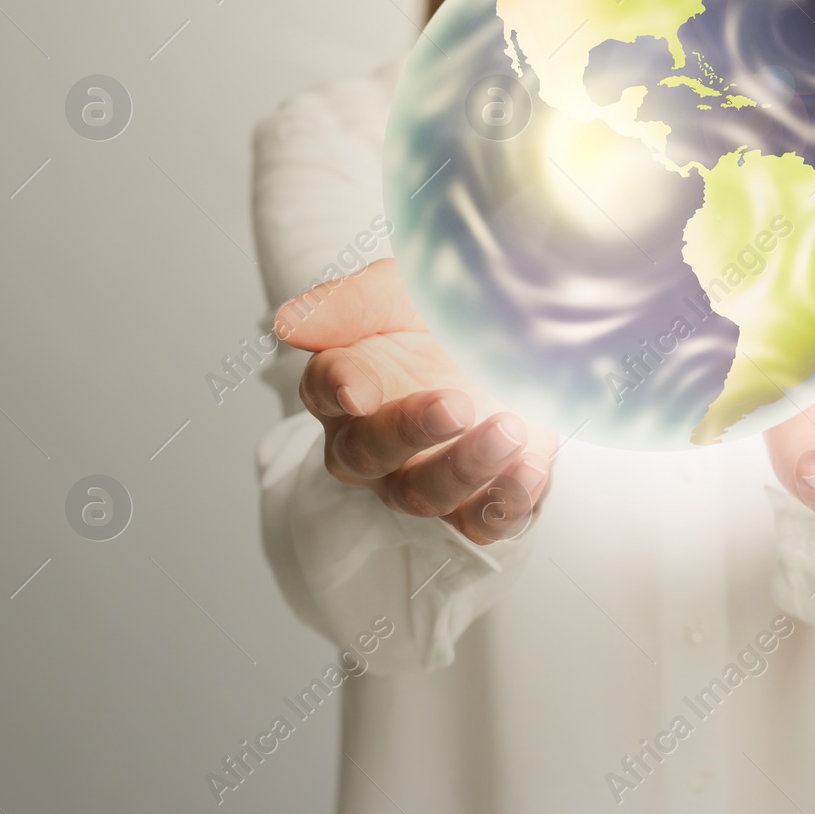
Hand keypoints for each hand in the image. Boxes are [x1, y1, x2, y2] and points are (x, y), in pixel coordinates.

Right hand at [275, 259, 556, 543]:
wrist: (523, 334)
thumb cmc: (447, 313)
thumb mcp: (401, 290)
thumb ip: (348, 304)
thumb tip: (286, 323)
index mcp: (348, 383)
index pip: (324, 389)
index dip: (338, 389)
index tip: (359, 389)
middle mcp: (374, 440)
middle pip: (367, 453)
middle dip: (408, 432)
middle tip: (455, 405)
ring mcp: (424, 475)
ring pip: (423, 495)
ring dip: (465, 468)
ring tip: (508, 431)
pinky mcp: (478, 499)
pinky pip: (480, 523)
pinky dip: (504, 504)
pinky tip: (529, 469)